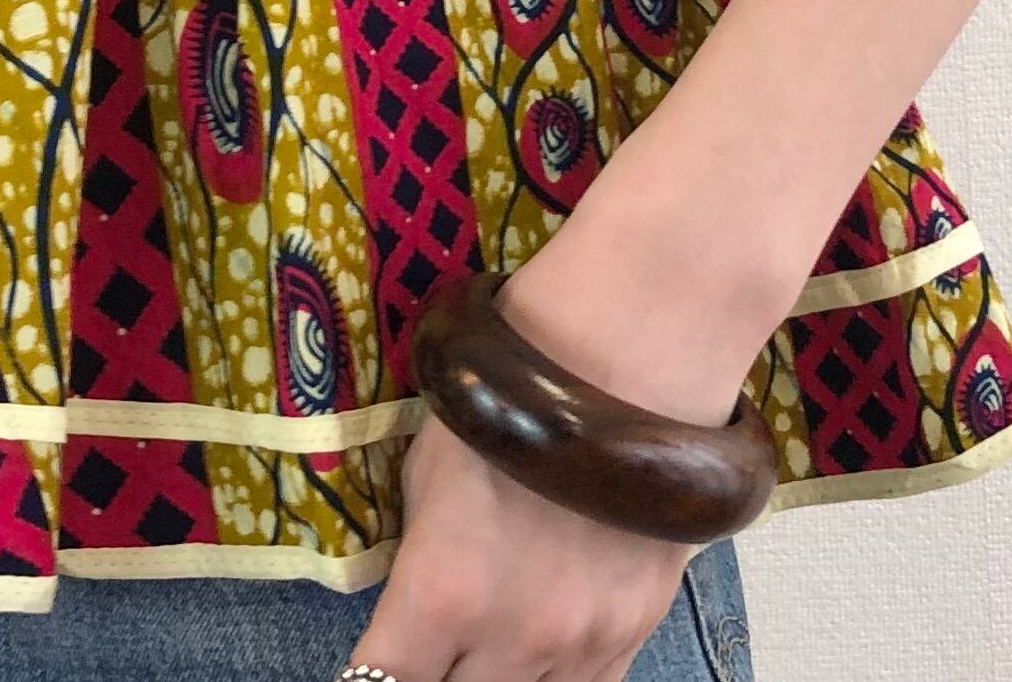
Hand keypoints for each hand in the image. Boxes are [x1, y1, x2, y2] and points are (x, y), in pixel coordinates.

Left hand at [340, 241, 762, 681]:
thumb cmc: (508, 396)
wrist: (625, 360)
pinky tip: (548, 632)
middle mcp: (511, 639)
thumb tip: (412, 603)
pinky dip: (559, 671)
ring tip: (495, 626)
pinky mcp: (636, 632)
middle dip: (440, 672)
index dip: (375, 676)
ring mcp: (581, 644)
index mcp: (442, 594)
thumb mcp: (427, 468)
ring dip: (501, 673)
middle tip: (439, 639)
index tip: (383, 660)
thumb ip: (418, 553)